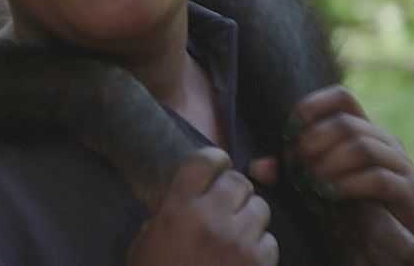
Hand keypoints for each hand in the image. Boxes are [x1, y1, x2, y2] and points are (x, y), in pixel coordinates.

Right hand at [127, 148, 277, 265]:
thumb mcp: (143, 246)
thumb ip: (162, 218)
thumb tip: (183, 203)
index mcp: (177, 209)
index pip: (204, 161)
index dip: (214, 159)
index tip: (217, 166)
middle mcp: (211, 218)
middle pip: (237, 181)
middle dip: (234, 191)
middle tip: (226, 204)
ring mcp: (239, 242)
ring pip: (260, 208)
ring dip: (250, 218)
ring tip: (237, 233)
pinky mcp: (258, 265)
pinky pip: (270, 241)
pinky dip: (260, 248)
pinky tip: (244, 258)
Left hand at [248, 85, 413, 264]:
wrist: (395, 243)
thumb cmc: (352, 208)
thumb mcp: (316, 185)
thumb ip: (289, 174)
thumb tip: (258, 167)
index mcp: (364, 130)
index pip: (341, 98)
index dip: (312, 106)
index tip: (288, 131)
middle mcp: (385, 141)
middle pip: (346, 122)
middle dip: (313, 142)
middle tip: (295, 166)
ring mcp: (400, 164)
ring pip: (362, 147)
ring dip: (327, 164)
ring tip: (309, 183)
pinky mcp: (409, 191)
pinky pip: (378, 178)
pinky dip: (347, 185)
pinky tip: (328, 195)